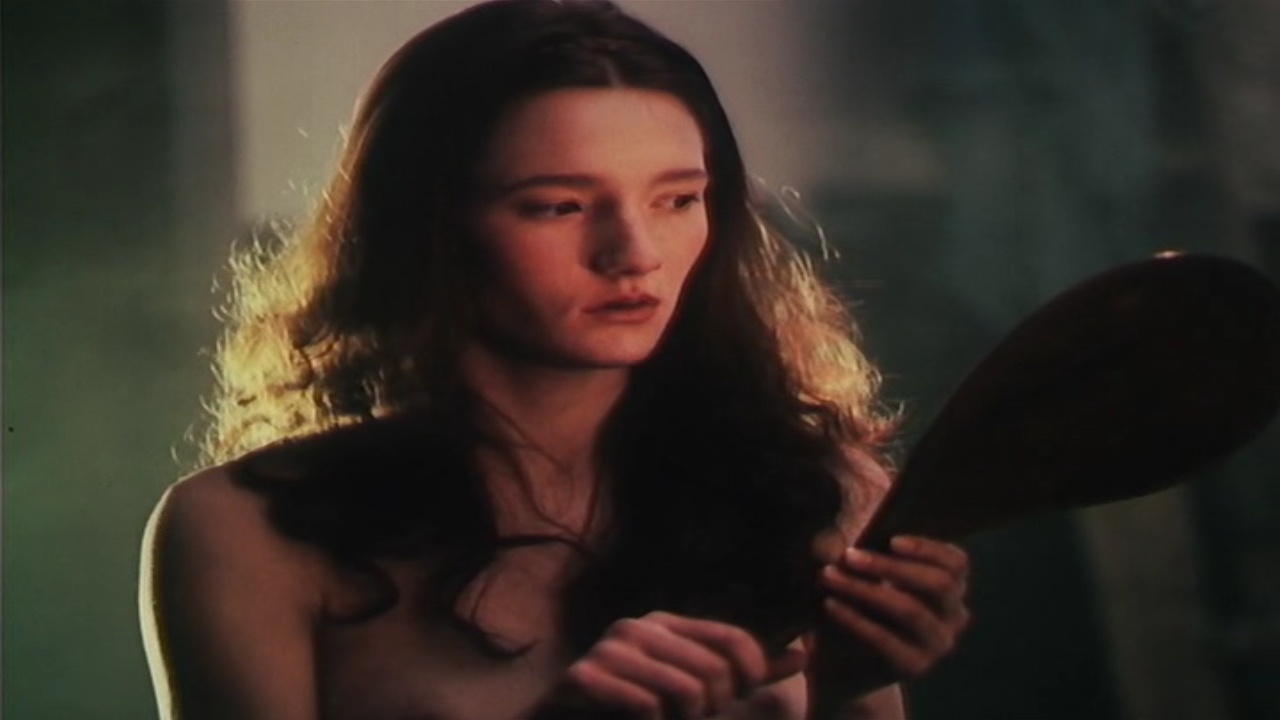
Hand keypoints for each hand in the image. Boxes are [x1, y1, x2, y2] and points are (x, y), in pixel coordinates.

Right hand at [531, 611, 807, 719]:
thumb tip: (804, 654)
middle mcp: (640, 628)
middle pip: (716, 673)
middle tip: (682, 719)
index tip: (732, 700)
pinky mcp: (584, 676)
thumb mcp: (696, 695)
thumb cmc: (633, 714)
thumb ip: (745, 675)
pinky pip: (647, 706)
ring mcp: (609, 649)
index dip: (751, 679)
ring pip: (685, 693)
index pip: (738, 642)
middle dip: (709, 711)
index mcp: (668, 625)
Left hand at [814, 535, 970, 691]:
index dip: (928, 549)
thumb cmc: (861, 602)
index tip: (891, 540)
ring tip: (830, 576)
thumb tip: (857, 533)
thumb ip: (875, 552)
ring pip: (911, 610)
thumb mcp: (871, 574)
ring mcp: (938, 644)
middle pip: (939, 584)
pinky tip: (830, 604)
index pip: (957, 563)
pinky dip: (855, 619)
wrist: (846, 660)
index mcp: (951, 587)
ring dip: (866, 589)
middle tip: (849, 555)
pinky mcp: (915, 667)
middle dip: (890, 566)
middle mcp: (954, 616)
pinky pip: (885, 639)